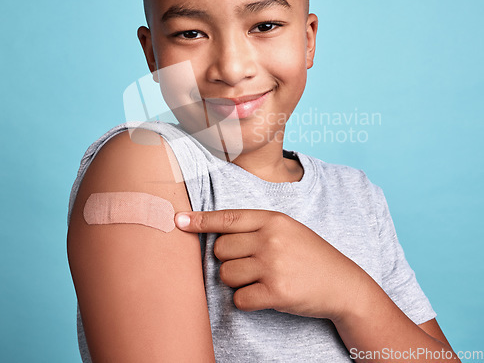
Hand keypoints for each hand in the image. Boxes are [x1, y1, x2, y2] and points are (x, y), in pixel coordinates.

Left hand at [175, 209, 366, 320]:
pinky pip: (239, 299)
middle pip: (220, 250)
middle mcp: (270, 239)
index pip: (228, 218)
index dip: (200, 221)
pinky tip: (265, 295)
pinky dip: (247, 300)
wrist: (342, 283)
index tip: (178, 221)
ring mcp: (273, 265)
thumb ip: (255, 228)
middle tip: (249, 264)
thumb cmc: (309, 254)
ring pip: (226, 275)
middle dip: (227, 260)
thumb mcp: (286, 230)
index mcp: (272, 219)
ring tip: (260, 279)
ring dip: (237, 281)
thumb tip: (215, 237)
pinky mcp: (275, 292)